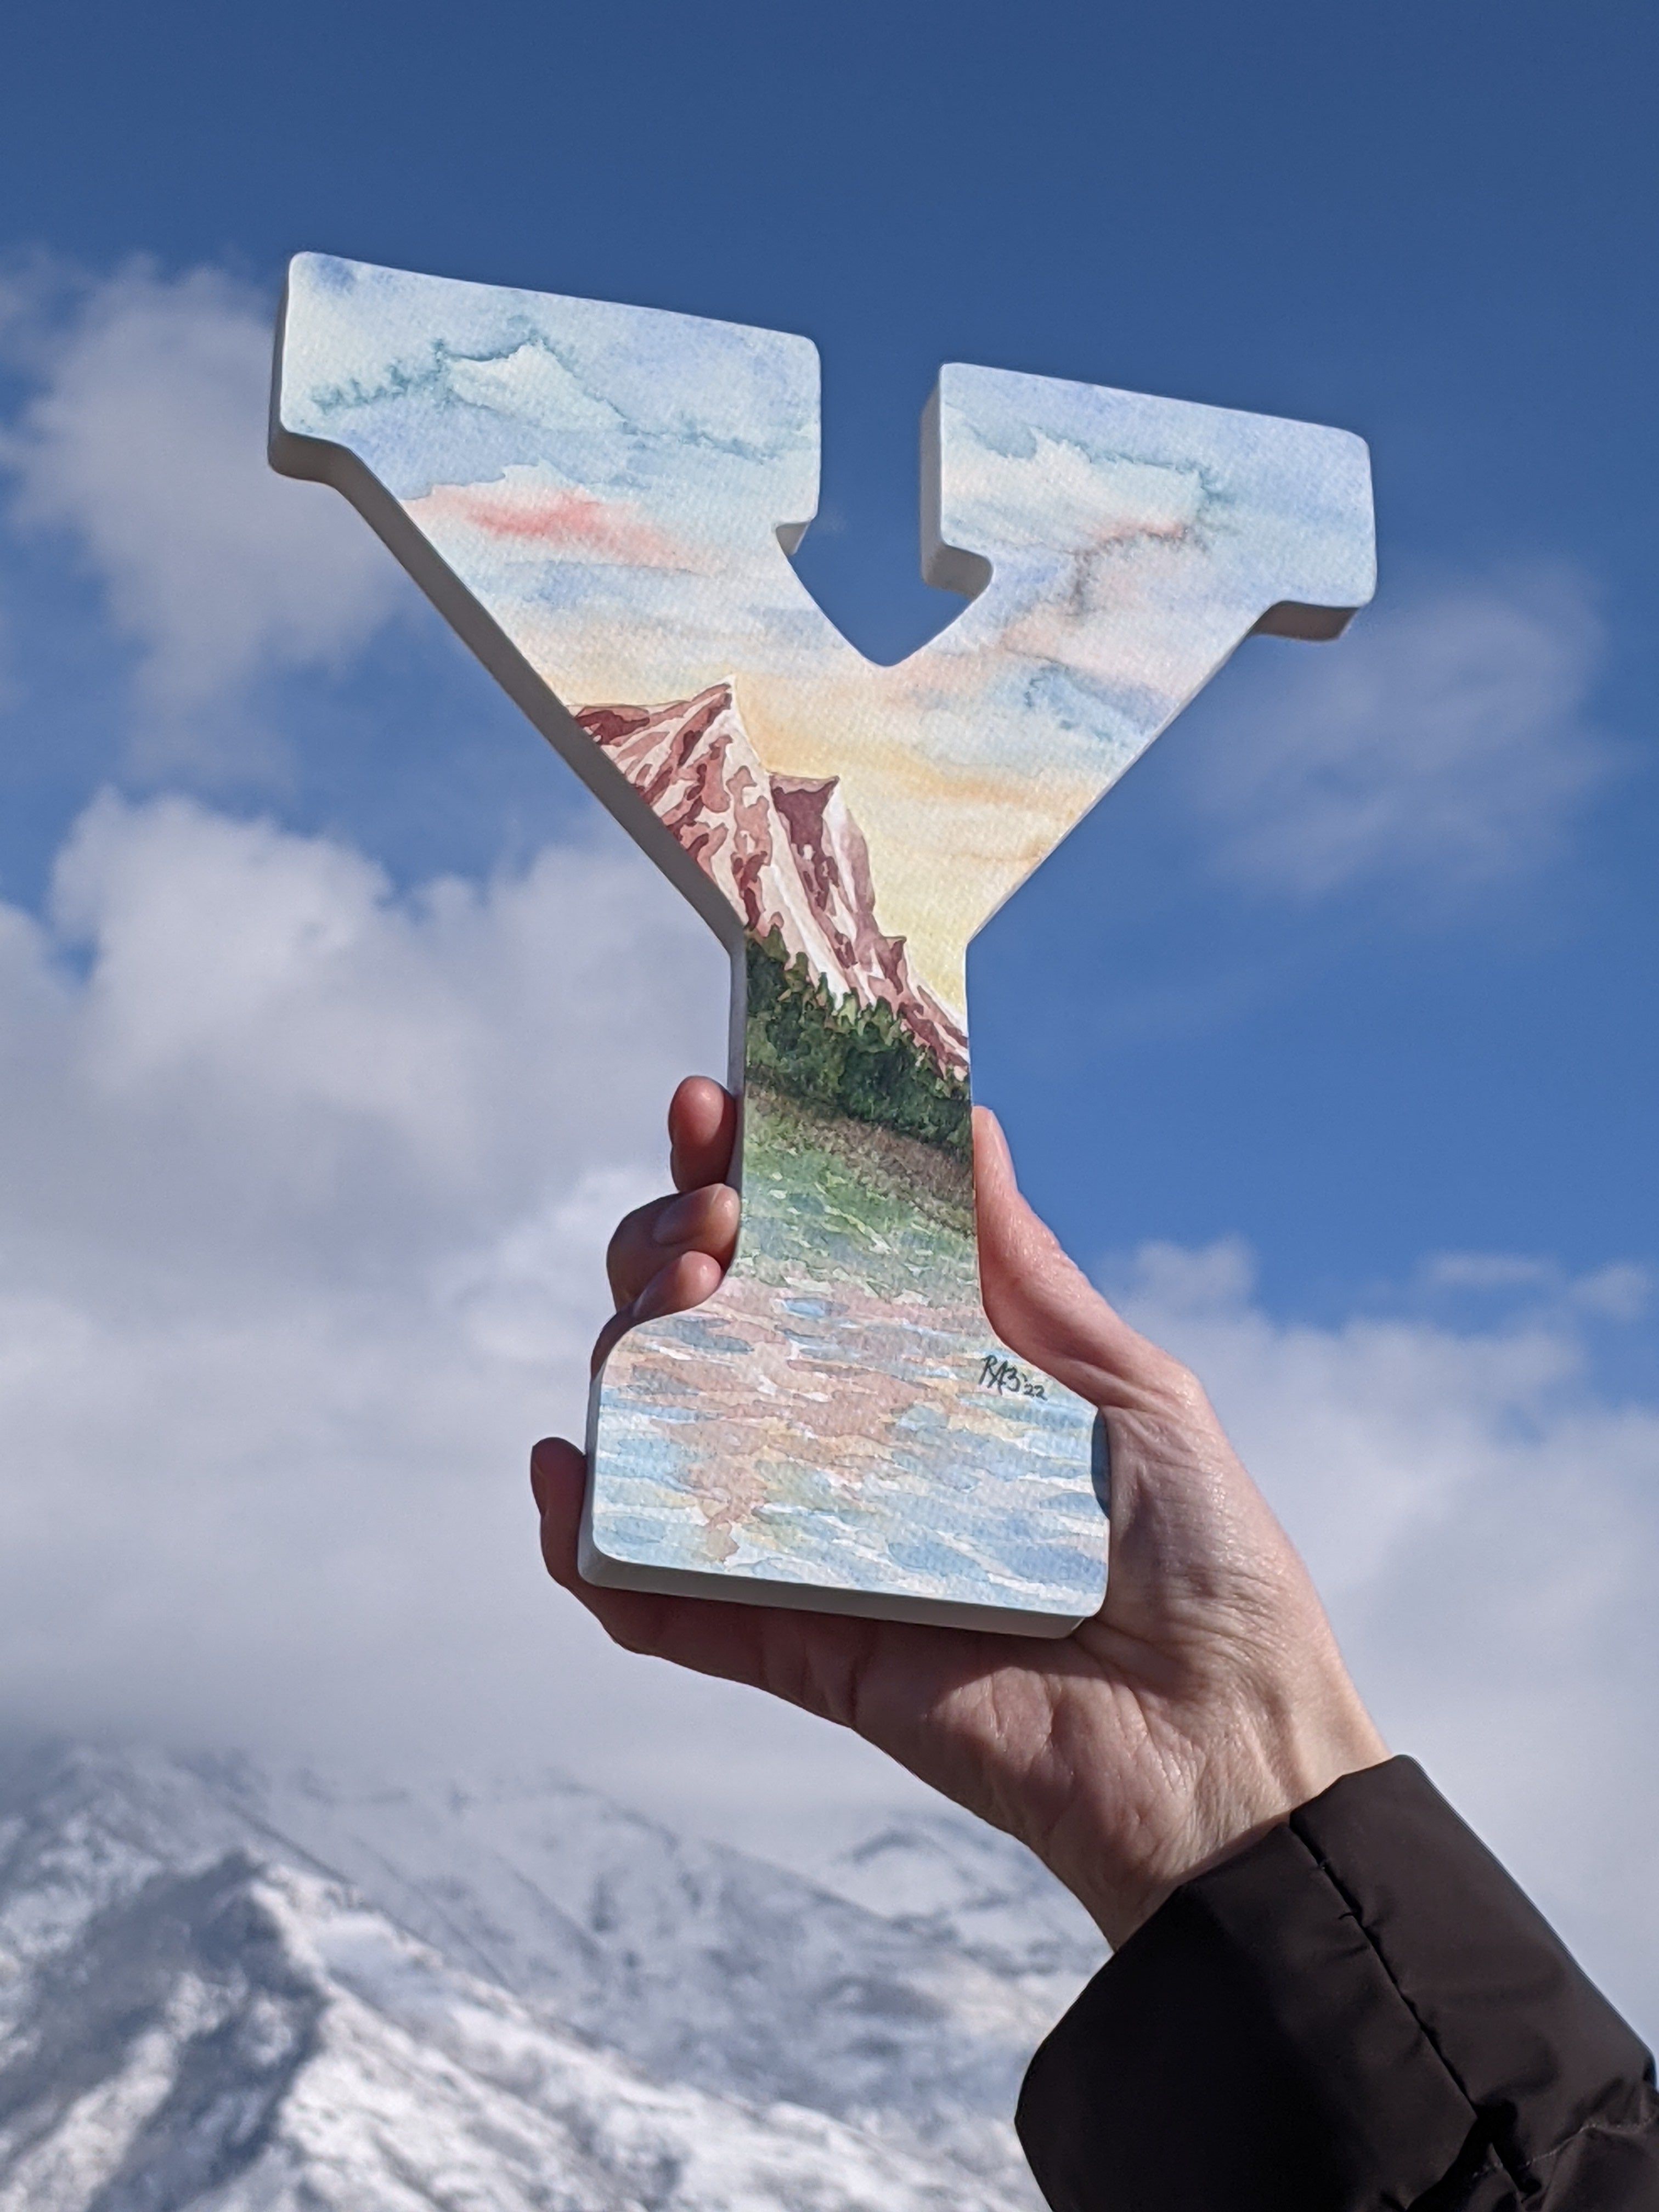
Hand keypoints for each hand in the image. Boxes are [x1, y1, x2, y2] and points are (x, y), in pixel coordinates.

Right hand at [532, 1077, 1385, 1946]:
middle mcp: (851, 1443)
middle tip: (716, 1219)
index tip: (712, 1105)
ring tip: (679, 1299)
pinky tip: (563, 1468)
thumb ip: (1025, 1273)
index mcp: (925, 1371)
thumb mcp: (1129, 1385)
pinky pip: (661, 1596)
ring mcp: (813, 1541)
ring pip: (664, 1434)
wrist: (1218, 1742)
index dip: (742, 1174)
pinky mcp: (796, 1644)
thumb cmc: (1201, 1557)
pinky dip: (590, 1541)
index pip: (805, 1255)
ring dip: (633, 1351)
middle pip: (707, 1327)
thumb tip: (967, 1123)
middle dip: (671, 1242)